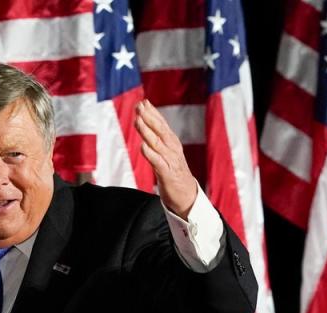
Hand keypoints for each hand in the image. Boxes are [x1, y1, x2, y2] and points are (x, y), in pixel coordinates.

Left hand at [134, 99, 197, 217]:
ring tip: (138, 120)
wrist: (187, 196)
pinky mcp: (167, 174)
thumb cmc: (174, 173)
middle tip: (140, 106)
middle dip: (149, 117)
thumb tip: (146, 122)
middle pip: (160, 130)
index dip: (153, 113)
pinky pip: (158, 162)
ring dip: (147, 131)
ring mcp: (170, 161)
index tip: (144, 102)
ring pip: (157, 143)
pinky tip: (143, 146)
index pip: (162, 124)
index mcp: (172, 143)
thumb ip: (158, 139)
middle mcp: (172, 149)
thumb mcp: (167, 153)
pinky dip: (150, 154)